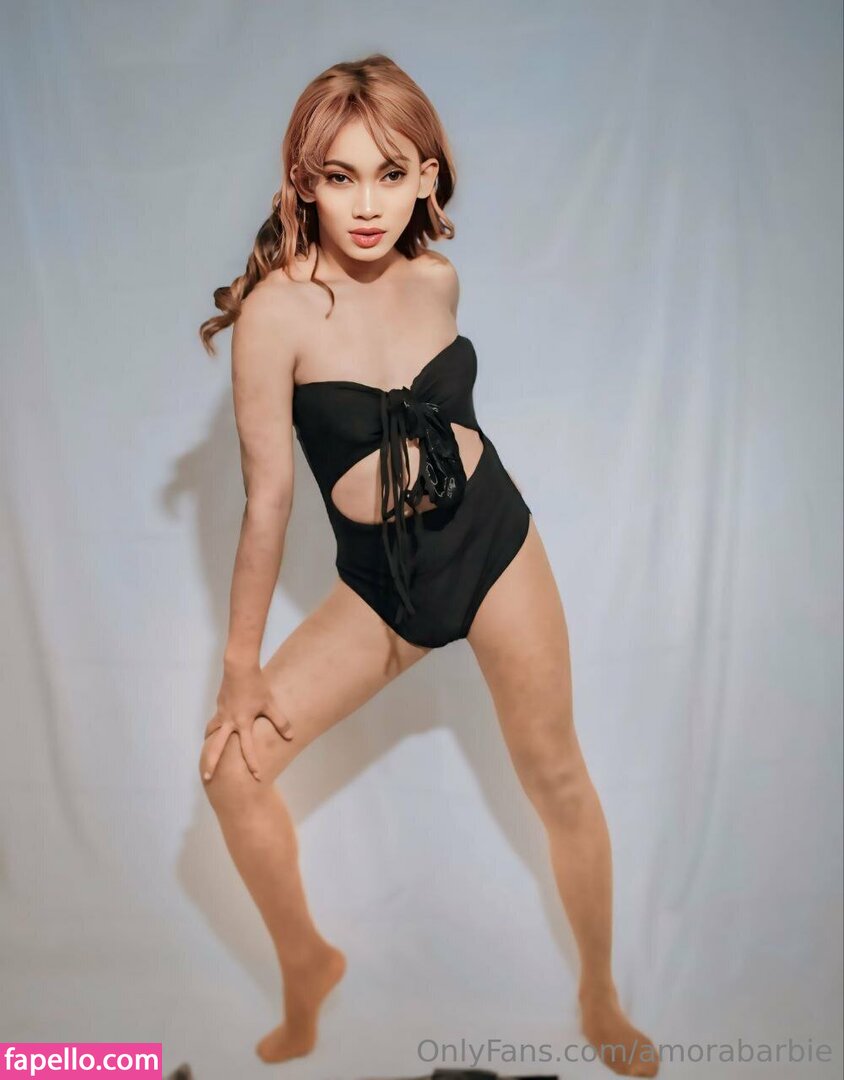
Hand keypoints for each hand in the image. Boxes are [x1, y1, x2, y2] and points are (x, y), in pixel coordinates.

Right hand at [201, 661, 293, 783]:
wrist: (238, 667)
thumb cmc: (256, 685)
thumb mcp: (270, 703)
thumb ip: (280, 721)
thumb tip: (290, 736)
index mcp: (242, 723)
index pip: (248, 748)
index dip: (253, 763)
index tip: (256, 777)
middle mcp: (229, 721)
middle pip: (217, 746)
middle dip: (211, 763)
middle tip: (207, 776)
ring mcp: (222, 713)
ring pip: (212, 733)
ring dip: (209, 744)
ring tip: (207, 755)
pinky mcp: (220, 705)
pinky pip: (215, 722)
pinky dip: (213, 730)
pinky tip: (217, 730)